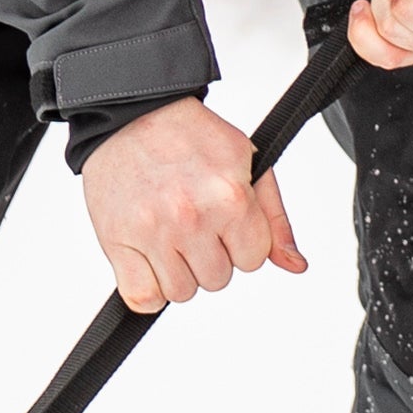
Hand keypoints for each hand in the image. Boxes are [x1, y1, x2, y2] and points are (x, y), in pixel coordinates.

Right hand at [83, 98, 306, 313]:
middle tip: (193, 223)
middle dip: (210, 257)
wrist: (132, 114)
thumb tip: (295, 265)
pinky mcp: (117, 241)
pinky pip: (142, 297)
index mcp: (230, 197)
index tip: (224, 223)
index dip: (240, 243)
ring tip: (169, 236)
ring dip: (178, 273)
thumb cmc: (188, 136)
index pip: (253, 259)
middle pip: (218, 280)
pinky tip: (149, 261)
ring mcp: (153, 231)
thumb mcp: (248, 163)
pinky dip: (147, 289)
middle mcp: (192, 216)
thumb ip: (275, 219)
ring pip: (182, 292)